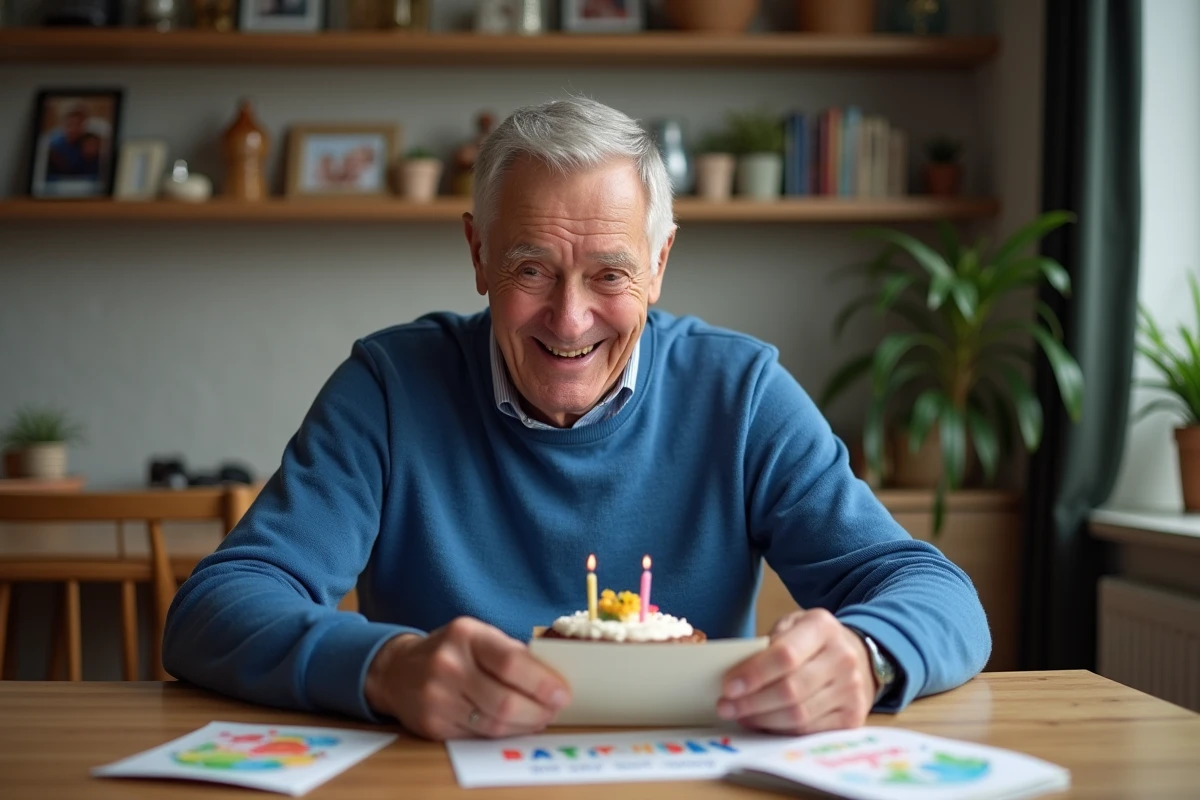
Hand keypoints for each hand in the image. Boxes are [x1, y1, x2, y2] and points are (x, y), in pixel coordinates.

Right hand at [364, 617, 570, 739]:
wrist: (397, 670)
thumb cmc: (451, 650)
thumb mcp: (478, 636)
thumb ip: (512, 653)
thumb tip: (553, 680)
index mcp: (465, 634)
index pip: (511, 662)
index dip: (542, 682)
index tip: (562, 694)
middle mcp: (448, 665)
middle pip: (505, 701)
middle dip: (538, 711)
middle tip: (554, 711)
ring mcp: (437, 697)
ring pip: (493, 724)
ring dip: (524, 726)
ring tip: (539, 719)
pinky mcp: (432, 725)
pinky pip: (478, 736)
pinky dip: (502, 733)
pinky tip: (513, 726)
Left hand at [718, 608, 875, 733]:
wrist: (859, 656)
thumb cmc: (813, 640)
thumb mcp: (791, 625)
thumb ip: (767, 644)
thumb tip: (736, 676)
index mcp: (822, 627)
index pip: (785, 655)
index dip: (754, 674)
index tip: (728, 686)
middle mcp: (842, 658)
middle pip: (791, 690)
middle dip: (752, 703)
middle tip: (725, 707)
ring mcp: (851, 690)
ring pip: (799, 715)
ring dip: (763, 720)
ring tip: (740, 716)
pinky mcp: (853, 718)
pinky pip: (809, 731)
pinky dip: (781, 731)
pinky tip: (763, 724)